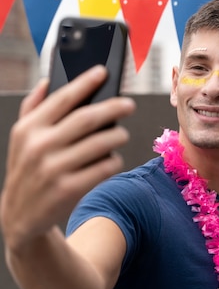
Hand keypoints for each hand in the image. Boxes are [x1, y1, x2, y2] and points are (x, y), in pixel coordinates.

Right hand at [0, 66, 135, 251]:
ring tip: (121, 133)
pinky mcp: (68, 189)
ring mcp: (54, 169)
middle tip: (129, 104)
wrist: (20, 215)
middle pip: (87, 119)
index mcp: (28, 128)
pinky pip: (103, 168)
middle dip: (113, 107)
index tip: (103, 72)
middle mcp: (39, 146)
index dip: (85, 82)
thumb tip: (48, 80)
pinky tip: (113, 159)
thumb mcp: (21, 137)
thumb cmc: (27, 168)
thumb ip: (33, 107)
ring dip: (117, 136)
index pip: (62, 98)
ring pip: (100, 143)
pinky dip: (113, 161)